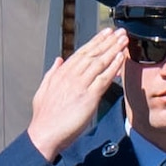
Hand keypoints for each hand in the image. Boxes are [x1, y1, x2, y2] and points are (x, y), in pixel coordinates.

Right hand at [25, 26, 127, 161]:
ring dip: (113, 49)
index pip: (80, 53)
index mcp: (60, 74)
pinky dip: (113, 67)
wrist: (44, 134)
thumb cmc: (44, 118)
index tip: (105, 34)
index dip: (95, 42)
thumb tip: (58, 60)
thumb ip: (51, 73)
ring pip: (99, 62)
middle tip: (119, 31)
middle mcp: (70, 77)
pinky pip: (104, 78)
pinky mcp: (89, 97)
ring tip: (123, 40)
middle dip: (107, 41)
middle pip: (92, 54)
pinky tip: (121, 58)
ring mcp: (80, 86)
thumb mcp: (42, 91)